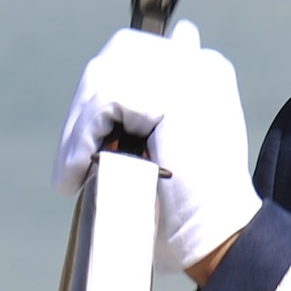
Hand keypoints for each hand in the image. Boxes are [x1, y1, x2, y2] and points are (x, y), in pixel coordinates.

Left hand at [54, 21, 261, 273]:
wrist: (219, 239)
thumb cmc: (191, 207)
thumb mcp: (173, 143)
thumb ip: (152, 107)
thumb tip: (144, 61)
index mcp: (204, 71)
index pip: (134, 51)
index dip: (104, 91)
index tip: (91, 136)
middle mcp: (201, 64)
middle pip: (117, 55)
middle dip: (86, 107)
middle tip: (73, 159)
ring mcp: (190, 75)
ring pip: (105, 80)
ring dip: (79, 131)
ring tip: (72, 172)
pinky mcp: (174, 96)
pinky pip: (104, 104)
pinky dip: (81, 141)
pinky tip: (77, 173)